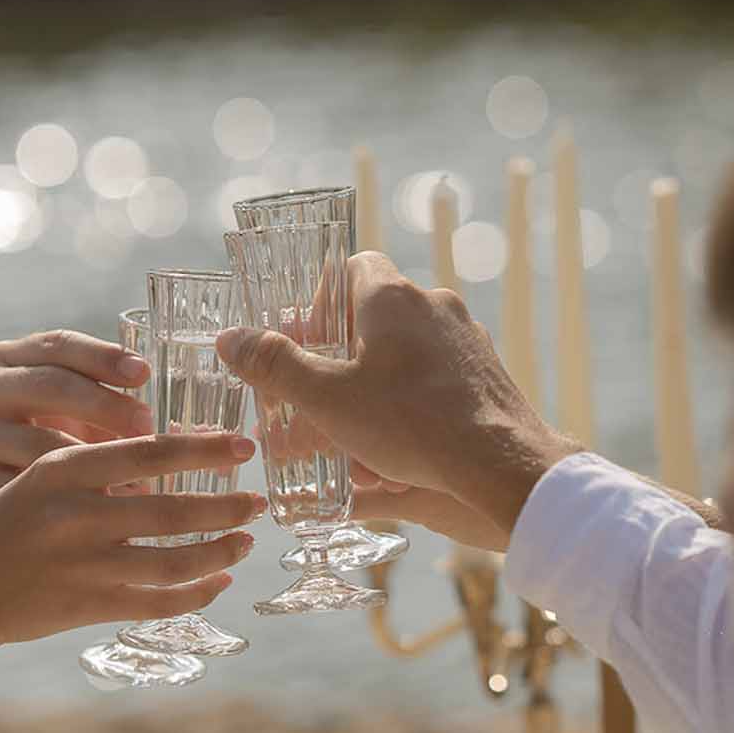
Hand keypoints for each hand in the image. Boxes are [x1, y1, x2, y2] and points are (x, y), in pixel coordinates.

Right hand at [0, 328, 154, 583]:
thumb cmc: (25, 443)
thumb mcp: (48, 409)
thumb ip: (97, 400)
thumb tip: (190, 431)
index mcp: (1, 359)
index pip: (57, 345)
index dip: (104, 357)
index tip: (145, 373)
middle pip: (51, 387)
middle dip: (108, 407)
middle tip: (151, 431)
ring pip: (42, 447)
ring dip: (98, 466)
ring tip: (144, 484)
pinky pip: (27, 493)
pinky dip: (70, 505)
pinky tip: (107, 518)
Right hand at [0, 431, 266, 648]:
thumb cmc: (0, 525)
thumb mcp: (39, 478)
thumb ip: (95, 466)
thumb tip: (167, 456)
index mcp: (63, 469)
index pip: (149, 451)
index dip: (204, 448)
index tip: (243, 444)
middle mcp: (76, 514)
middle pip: (173, 507)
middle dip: (226, 506)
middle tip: (257, 501)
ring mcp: (84, 565)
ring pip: (173, 559)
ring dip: (219, 551)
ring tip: (245, 541)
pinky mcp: (87, 606)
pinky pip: (157, 603)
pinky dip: (195, 594)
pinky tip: (217, 583)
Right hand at [216, 254, 575, 548]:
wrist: (503, 465)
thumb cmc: (411, 425)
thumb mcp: (328, 399)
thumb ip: (276, 367)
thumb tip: (231, 340)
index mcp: (393, 297)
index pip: (351, 267)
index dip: (320, 302)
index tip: (305, 344)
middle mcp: (435, 307)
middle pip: (374, 317)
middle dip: (341, 358)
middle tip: (317, 398)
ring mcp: (468, 341)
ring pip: (406, 354)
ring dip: (374, 387)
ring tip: (351, 436)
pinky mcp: (488, 376)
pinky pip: (437, 382)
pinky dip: (411, 407)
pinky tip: (397, 451)